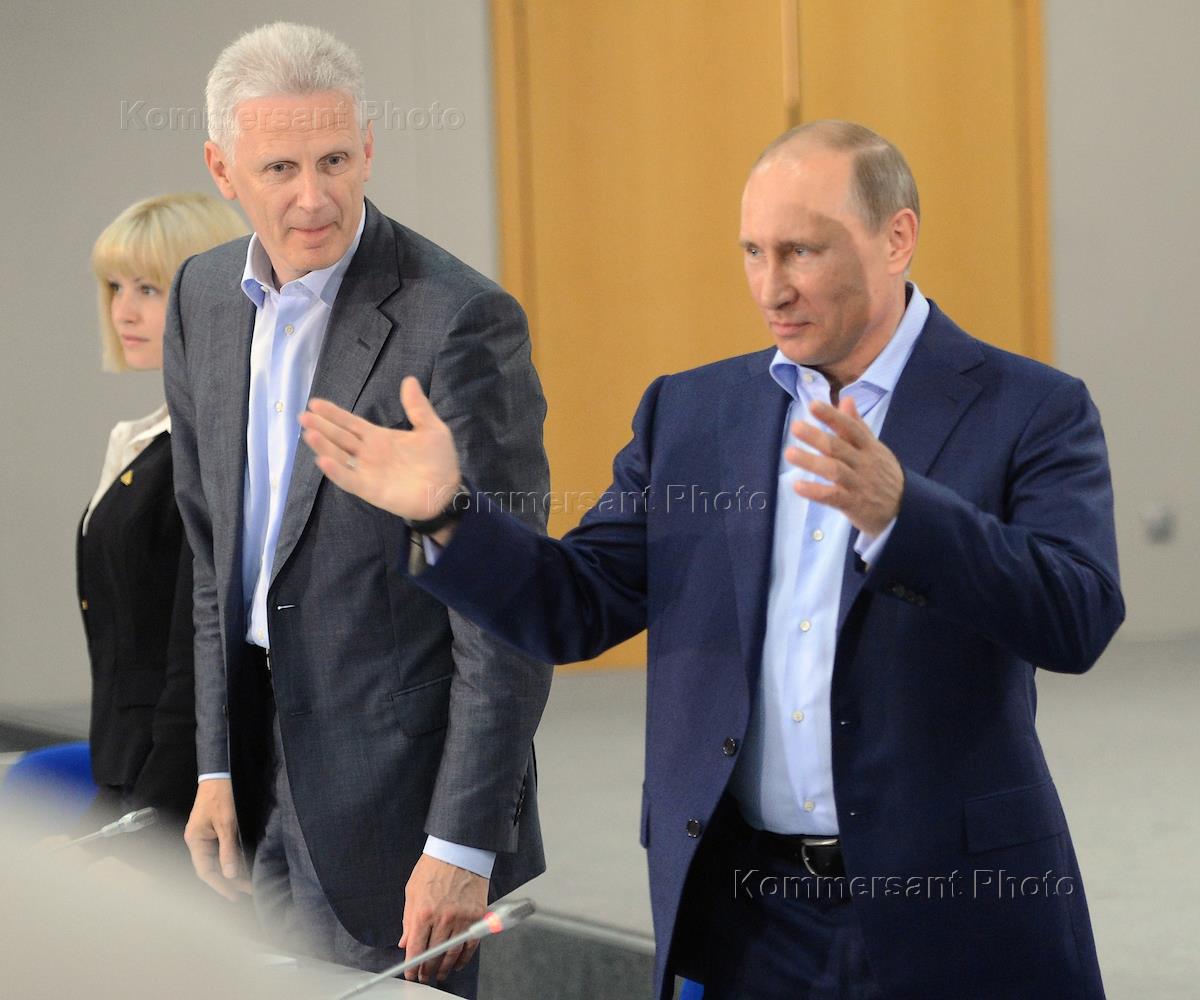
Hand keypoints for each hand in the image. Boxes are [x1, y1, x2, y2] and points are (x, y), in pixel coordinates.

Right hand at [183, 778, 250, 900]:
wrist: (219, 776)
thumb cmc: (220, 797)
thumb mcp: (227, 825)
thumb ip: (228, 850)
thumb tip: (229, 874)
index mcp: (195, 841)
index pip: (206, 870)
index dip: (220, 885)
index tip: (234, 895)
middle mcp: (198, 841)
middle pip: (211, 867)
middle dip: (228, 880)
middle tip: (246, 891)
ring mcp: (205, 836)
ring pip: (217, 860)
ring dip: (230, 871)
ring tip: (247, 882)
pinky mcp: (213, 831)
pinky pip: (221, 850)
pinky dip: (231, 859)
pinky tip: (242, 866)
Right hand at [300, 377, 461, 523]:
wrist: (448, 490)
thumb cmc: (440, 461)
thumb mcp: (431, 429)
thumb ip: (417, 407)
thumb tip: (409, 380)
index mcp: (379, 437)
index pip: (351, 423)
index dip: (334, 414)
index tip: (315, 402)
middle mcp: (369, 453)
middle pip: (340, 437)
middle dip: (322, 427)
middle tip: (303, 416)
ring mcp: (367, 471)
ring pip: (340, 456)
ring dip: (324, 446)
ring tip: (309, 434)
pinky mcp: (370, 489)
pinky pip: (349, 480)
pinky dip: (336, 472)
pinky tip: (324, 460)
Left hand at [398, 853, 488, 984]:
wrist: (460, 850)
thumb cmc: (434, 867)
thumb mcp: (412, 891)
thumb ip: (408, 919)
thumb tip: (404, 942)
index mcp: (423, 912)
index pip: (416, 949)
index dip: (412, 966)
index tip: (411, 974)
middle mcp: (443, 918)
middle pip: (433, 955)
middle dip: (426, 971)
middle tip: (424, 977)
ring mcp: (462, 918)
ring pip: (452, 953)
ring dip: (444, 968)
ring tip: (439, 974)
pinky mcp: (477, 916)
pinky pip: (470, 944)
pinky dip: (463, 958)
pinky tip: (457, 964)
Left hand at [786, 396, 903, 536]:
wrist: (904, 508)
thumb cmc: (882, 473)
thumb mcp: (874, 447)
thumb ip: (857, 425)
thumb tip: (845, 398)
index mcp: (869, 446)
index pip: (850, 428)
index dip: (832, 416)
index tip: (813, 405)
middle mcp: (863, 463)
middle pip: (839, 447)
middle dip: (817, 436)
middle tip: (795, 426)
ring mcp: (858, 484)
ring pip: (834, 470)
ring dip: (811, 461)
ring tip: (789, 453)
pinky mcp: (853, 504)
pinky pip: (833, 497)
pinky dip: (815, 491)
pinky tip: (798, 486)